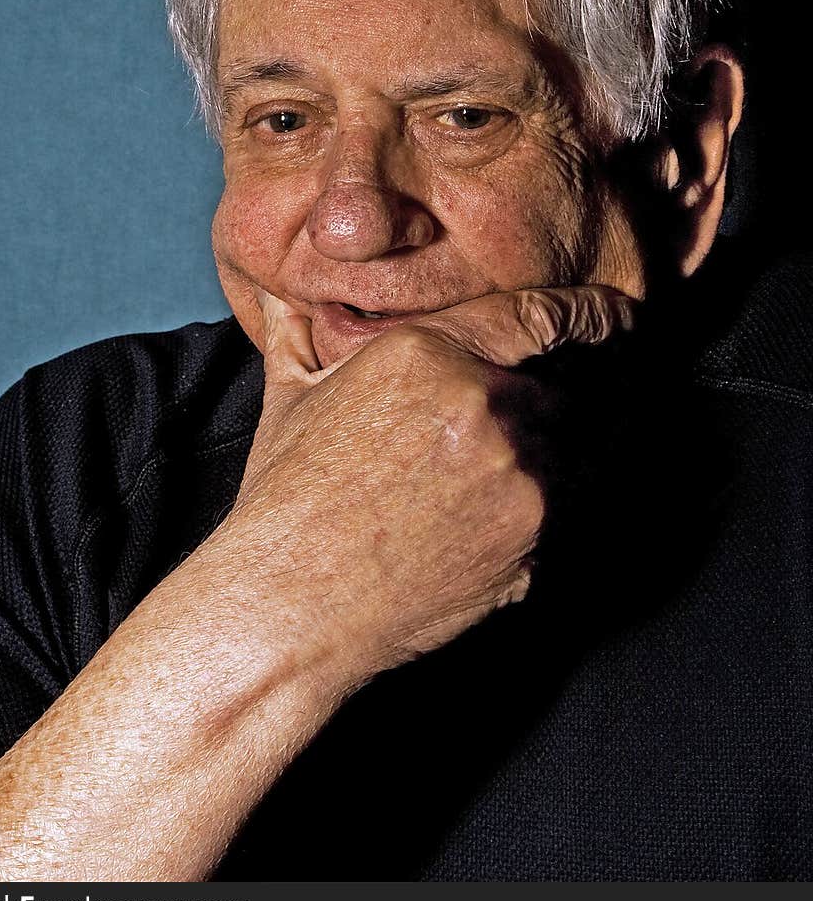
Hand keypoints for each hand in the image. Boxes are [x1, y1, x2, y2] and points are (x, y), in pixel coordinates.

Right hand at [227, 285, 635, 694]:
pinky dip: (576, 497)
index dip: (591, 310)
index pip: (538, 315)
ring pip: (589, 444)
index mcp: (426, 353)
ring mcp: (516, 476)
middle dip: (597, 384)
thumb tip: (282, 296)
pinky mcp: (531, 539)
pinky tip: (547, 504)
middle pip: (575, 382)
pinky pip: (578, 505)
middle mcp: (483, 405)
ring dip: (591, 442)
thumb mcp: (289, 398)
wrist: (290, 604)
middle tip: (613, 385)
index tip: (617, 312)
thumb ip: (299, 334)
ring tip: (588, 449)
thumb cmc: (285, 502)